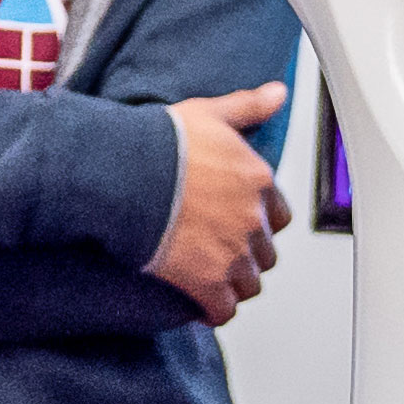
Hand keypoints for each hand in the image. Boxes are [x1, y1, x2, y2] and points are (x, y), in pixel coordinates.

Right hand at [142, 81, 291, 325]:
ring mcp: (232, 252)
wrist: (124, 175)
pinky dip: (215, 310)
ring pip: (249, 283)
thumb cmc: (159, 142)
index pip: (278, 215)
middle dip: (247, 254)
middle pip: (265, 252)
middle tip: (221, 252)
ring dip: (234, 284)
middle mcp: (251, 219)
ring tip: (213, 281)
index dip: (259, 222)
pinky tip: (202, 307)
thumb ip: (247, 106)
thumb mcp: (207, 113)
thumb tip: (278, 92)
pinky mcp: (207, 282)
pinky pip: (223, 309)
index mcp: (256, 179)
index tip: (240, 223)